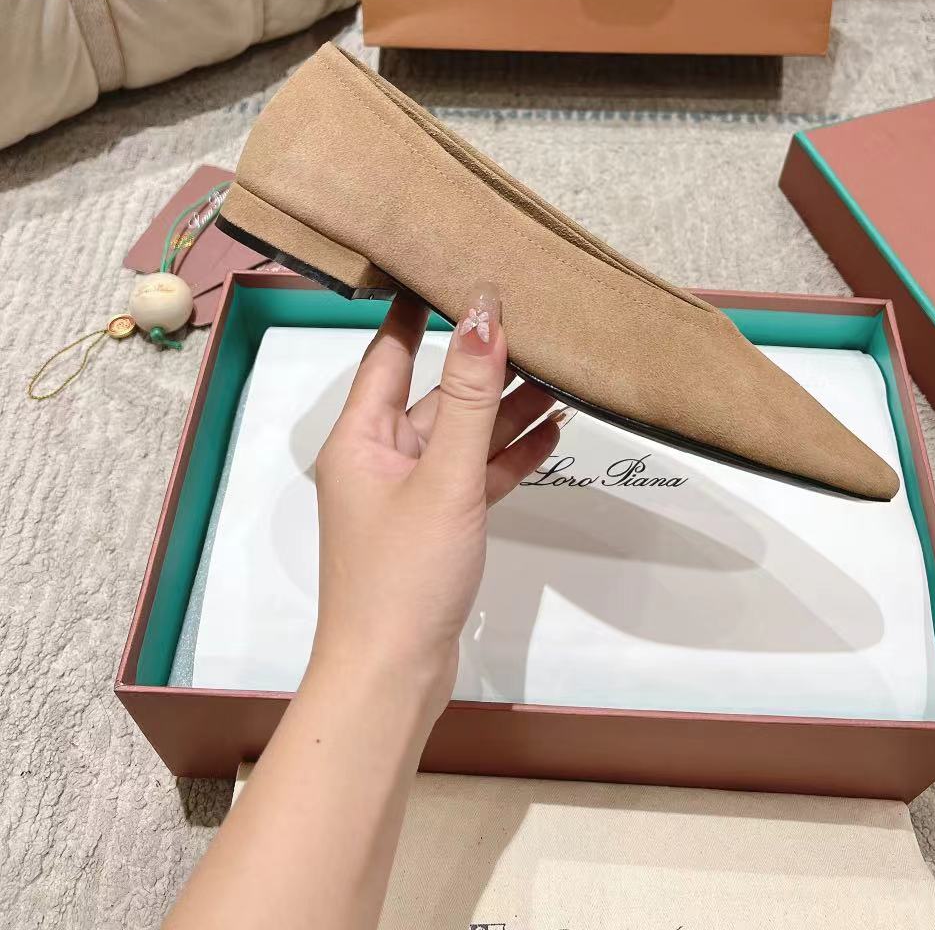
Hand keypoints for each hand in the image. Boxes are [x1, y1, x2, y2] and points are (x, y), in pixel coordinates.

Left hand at [309, 282, 560, 715]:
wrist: (393, 679)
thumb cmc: (405, 574)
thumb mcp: (446, 477)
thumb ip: (473, 397)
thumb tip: (485, 314)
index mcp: (361, 437)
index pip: (390, 352)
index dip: (417, 308)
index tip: (446, 264)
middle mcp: (380, 457)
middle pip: (438, 394)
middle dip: (487, 363)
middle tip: (537, 321)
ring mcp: (409, 494)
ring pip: (463, 436)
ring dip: (507, 411)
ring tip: (563, 375)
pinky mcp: (437, 527)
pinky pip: (475, 476)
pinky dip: (509, 457)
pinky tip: (553, 434)